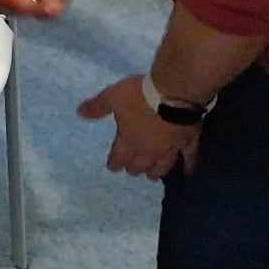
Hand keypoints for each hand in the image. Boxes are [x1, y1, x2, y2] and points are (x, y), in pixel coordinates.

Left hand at [78, 75, 200, 179]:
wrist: (174, 93)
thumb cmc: (139, 95)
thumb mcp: (112, 96)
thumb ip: (98, 106)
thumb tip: (79, 112)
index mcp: (129, 141)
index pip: (119, 157)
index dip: (114, 163)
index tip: (113, 167)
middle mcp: (149, 150)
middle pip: (140, 165)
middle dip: (134, 168)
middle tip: (132, 170)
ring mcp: (170, 149)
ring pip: (162, 166)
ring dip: (156, 171)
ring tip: (152, 176)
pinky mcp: (188, 143)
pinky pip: (190, 158)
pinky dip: (188, 167)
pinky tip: (188, 174)